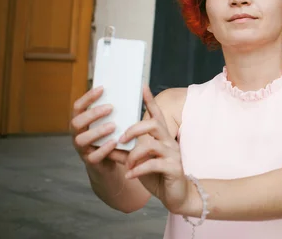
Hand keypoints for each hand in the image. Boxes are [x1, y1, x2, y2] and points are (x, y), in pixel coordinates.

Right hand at [70, 87, 127, 167]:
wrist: (113, 161)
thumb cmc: (113, 136)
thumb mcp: (112, 122)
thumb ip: (115, 111)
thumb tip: (132, 90)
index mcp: (82, 122)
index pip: (78, 107)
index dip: (87, 97)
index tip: (102, 88)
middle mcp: (78, 134)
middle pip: (76, 122)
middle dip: (92, 114)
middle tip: (110, 108)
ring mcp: (83, 149)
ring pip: (81, 140)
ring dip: (97, 131)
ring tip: (113, 126)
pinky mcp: (91, 162)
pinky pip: (93, 156)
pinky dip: (104, 149)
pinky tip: (114, 142)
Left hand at [119, 86, 188, 213]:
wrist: (176, 195)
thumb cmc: (157, 176)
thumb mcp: (138, 163)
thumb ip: (125, 154)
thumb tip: (106, 147)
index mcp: (161, 137)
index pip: (156, 115)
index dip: (150, 101)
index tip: (142, 86)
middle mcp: (169, 142)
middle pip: (153, 125)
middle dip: (134, 129)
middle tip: (120, 138)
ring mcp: (173, 154)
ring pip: (151, 145)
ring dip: (133, 155)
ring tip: (126, 165)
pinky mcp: (173, 168)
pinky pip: (153, 164)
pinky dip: (138, 170)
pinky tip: (129, 175)